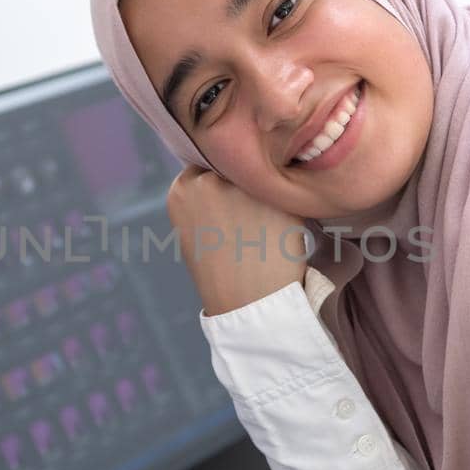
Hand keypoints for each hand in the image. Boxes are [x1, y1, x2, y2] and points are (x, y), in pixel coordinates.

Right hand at [166, 166, 308, 315]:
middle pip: (234, 166)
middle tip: (249, 219)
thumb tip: (228, 172)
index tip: (230, 207)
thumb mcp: (197, 228)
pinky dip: (287, 208)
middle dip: (243, 184)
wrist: (249, 305)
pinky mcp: (275, 197)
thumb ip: (206, 196)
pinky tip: (279, 233)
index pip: (207, 164)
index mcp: (182, 190)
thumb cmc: (222, 272)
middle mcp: (208, 181)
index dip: (223, 183)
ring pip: (260, 176)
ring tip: (265, 228)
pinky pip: (284, 191)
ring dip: (267, 192)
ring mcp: (241, 187)